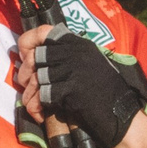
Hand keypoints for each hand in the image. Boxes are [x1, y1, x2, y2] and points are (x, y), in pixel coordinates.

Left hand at [35, 29, 146, 147]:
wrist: (121, 116)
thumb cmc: (103, 92)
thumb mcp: (86, 64)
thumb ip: (63, 57)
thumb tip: (30, 58)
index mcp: (78, 43)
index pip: (43, 31)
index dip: (27, 42)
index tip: (25, 57)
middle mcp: (76, 52)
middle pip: (35, 58)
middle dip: (25, 75)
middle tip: (27, 88)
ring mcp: (75, 69)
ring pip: (37, 78)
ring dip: (31, 96)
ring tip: (34, 106)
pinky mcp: (73, 88)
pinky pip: (44, 95)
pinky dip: (39, 107)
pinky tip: (42, 115)